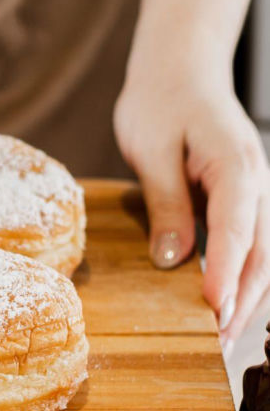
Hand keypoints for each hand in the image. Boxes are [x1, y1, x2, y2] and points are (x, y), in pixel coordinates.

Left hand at [115, 39, 269, 351]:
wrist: (178, 68)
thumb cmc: (160, 101)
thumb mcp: (152, 150)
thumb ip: (166, 204)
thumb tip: (173, 260)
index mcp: (235, 165)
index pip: (236, 229)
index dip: (224, 273)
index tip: (213, 309)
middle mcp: (255, 181)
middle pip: (260, 251)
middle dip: (241, 298)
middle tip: (215, 342)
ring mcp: (253, 189)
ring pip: (261, 252)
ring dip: (244, 293)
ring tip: (219, 334)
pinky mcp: (241, 196)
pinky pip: (248, 241)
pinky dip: (239, 273)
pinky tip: (221, 300)